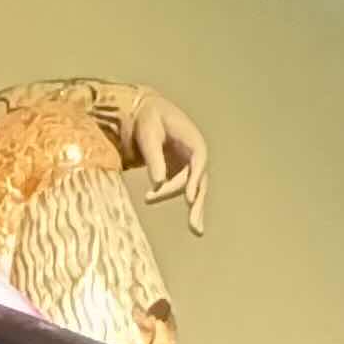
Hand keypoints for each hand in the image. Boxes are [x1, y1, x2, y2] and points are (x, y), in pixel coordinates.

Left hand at [124, 90, 208, 226]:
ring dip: (195, 208)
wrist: (145, 114)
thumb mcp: (148, 135)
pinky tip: (194, 225)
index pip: (198, 160)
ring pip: (195, 188)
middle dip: (196, 200)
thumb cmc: (148, 120)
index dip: (195, 179)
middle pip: (198, 179)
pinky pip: (185, 191)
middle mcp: (196, 154)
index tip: (190, 198)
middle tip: (194, 224)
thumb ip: (153, 158)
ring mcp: (191, 165)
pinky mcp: (182, 173)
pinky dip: (189, 207)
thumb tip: (157, 183)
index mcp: (192, 139)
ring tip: (195, 230)